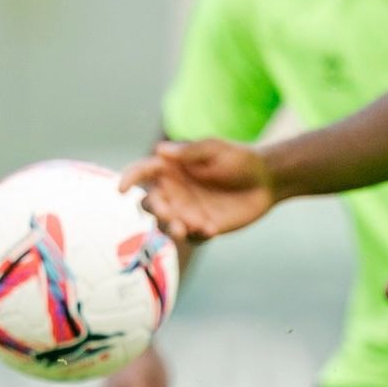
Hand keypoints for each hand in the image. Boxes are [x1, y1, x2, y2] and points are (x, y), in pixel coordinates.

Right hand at [119, 139, 274, 241]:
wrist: (266, 180)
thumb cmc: (239, 159)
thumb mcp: (216, 149)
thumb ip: (190, 152)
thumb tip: (160, 151)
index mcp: (170, 168)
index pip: (142, 172)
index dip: (128, 178)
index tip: (121, 189)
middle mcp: (173, 191)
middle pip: (149, 203)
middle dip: (154, 209)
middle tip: (169, 211)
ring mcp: (186, 211)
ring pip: (165, 224)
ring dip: (171, 227)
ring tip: (187, 227)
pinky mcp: (201, 228)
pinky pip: (191, 237)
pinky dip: (196, 235)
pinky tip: (212, 229)